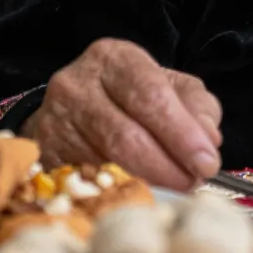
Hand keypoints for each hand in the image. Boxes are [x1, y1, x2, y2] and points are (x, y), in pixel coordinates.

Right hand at [21, 38, 223, 190]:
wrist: (73, 107)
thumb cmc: (131, 96)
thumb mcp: (171, 88)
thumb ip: (197, 108)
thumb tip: (208, 141)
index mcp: (114, 58)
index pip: (151, 96)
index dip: (181, 134)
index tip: (207, 163)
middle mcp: (77, 84)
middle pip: (125, 135)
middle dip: (167, 166)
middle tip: (193, 183)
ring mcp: (54, 120)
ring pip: (104, 163)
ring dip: (147, 182)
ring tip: (174, 189)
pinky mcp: (44, 154)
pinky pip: (84, 182)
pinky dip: (117, 191)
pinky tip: (138, 194)